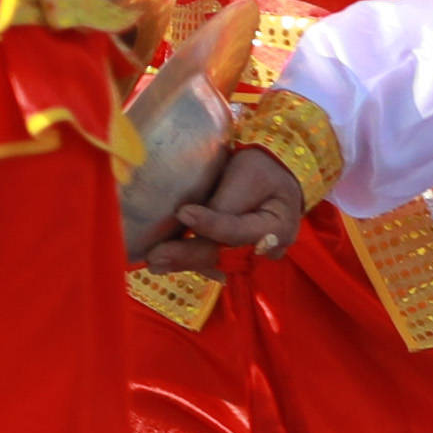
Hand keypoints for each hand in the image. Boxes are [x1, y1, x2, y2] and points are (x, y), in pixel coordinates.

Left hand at [139, 143, 308, 270]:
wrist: (274, 174)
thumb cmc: (262, 170)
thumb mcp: (249, 175)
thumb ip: (225, 202)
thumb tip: (188, 219)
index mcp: (278, 228)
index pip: (238, 231)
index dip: (211, 224)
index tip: (183, 212)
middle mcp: (266, 250)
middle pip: (224, 254)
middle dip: (188, 256)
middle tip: (156, 256)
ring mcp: (250, 255)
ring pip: (215, 262)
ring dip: (183, 262)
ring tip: (154, 262)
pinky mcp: (234, 253)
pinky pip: (211, 259)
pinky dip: (188, 259)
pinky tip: (164, 262)